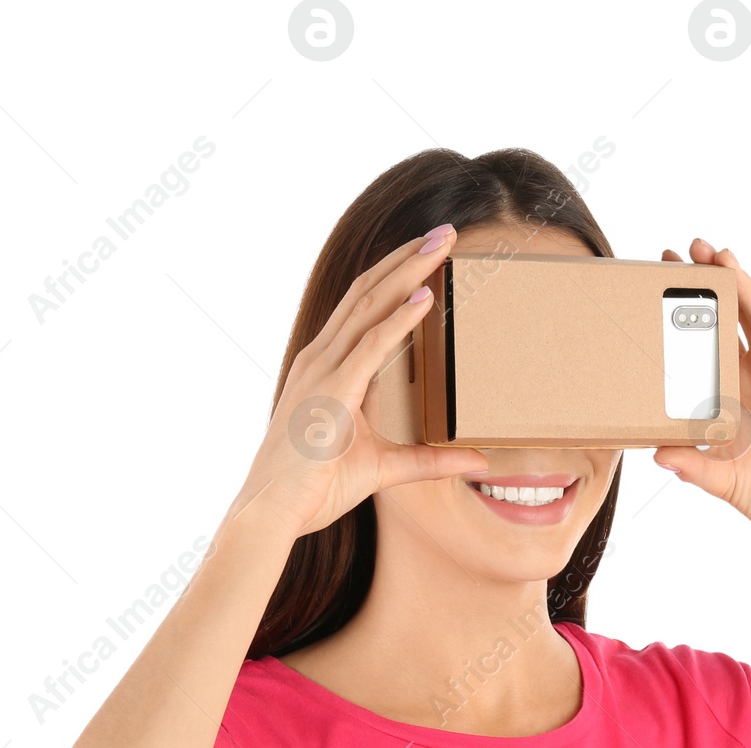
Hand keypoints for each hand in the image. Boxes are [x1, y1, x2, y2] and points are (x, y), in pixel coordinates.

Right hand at [222, 225, 488, 539]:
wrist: (274, 512)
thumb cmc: (315, 490)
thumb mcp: (384, 469)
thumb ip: (430, 461)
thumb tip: (477, 460)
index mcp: (327, 369)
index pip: (364, 308)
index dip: (396, 276)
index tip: (430, 254)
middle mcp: (321, 360)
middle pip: (368, 293)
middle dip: (408, 258)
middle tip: (447, 232)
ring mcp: (323, 371)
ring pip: (370, 306)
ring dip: (409, 272)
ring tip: (443, 246)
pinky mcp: (331, 392)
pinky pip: (370, 346)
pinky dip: (399, 319)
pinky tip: (426, 297)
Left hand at [654, 238, 750, 560]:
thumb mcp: (716, 478)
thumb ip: (689, 463)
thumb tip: (654, 453)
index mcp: (736, 391)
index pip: (711, 337)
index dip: (693, 306)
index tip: (666, 275)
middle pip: (737, 317)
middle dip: (716, 281)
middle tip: (689, 247)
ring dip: (746, 287)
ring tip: (724, 256)